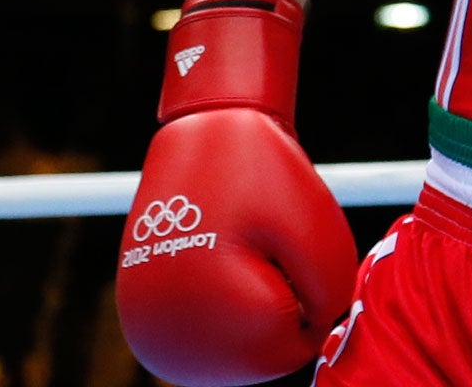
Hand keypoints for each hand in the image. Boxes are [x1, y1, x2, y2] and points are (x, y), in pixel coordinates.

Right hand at [116, 0, 355, 385]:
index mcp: (216, 322)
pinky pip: (198, 325)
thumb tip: (313, 333)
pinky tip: (215, 249)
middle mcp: (165, 337)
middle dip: (275, 299)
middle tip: (258, 235)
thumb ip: (332, 302)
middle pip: (259, 349)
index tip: (281, 237)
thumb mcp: (323, 236)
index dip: (306, 292)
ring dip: (245, 302)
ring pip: (231, 341)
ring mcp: (144, 324)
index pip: (295, 343)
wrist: (204, 123)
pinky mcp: (138, 307)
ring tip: (236, 238)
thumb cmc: (265, 173)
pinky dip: (216, 300)